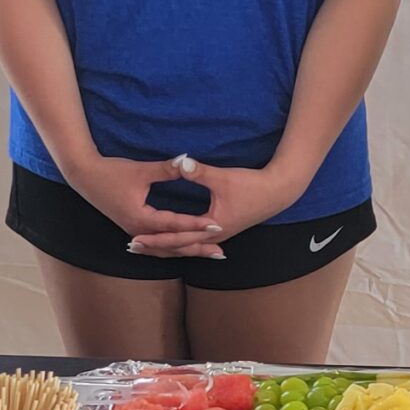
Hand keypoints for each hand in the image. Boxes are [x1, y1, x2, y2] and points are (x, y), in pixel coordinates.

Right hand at [66, 155, 231, 259]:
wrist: (84, 177)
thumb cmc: (111, 172)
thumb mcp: (141, 170)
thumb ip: (166, 169)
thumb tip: (188, 161)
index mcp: (141, 218)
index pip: (175, 225)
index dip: (197, 225)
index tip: (217, 225)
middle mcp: (138, 231)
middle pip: (173, 245)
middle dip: (197, 248)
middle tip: (221, 252)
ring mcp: (134, 232)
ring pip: (165, 249)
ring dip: (187, 252)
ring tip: (209, 254)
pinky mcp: (133, 229)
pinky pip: (158, 246)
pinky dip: (174, 249)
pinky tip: (186, 249)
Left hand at [145, 159, 302, 254]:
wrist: (278, 192)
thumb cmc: (252, 185)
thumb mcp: (223, 177)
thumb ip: (199, 172)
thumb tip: (180, 162)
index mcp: (212, 227)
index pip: (177, 237)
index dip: (155, 237)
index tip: (135, 238)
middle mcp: (214, 237)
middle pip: (179, 247)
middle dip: (156, 247)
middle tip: (132, 247)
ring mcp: (219, 236)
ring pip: (187, 247)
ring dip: (167, 247)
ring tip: (146, 247)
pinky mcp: (222, 230)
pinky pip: (196, 242)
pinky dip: (181, 243)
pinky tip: (173, 242)